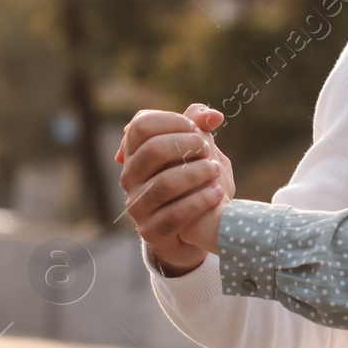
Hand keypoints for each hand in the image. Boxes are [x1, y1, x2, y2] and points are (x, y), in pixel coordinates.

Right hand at [118, 104, 234, 274]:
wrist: (198, 228)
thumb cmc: (197, 183)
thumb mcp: (199, 153)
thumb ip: (201, 128)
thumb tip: (213, 115)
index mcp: (136, 154)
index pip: (141, 124)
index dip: (173, 120)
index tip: (198, 128)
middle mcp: (130, 179)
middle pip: (153, 150)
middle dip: (187, 145)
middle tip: (207, 149)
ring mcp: (138, 206)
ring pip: (164, 184)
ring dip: (196, 173)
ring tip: (216, 171)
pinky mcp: (151, 231)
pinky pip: (174, 215)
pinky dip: (200, 201)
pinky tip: (217, 194)